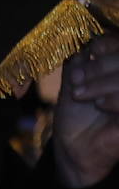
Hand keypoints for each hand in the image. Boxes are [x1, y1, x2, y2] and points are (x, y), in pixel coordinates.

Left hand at [54, 34, 118, 188]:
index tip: (91, 50)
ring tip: (80, 94)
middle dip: (101, 66)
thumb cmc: (77, 113)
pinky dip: (116, 98)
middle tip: (77, 79)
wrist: (74, 147)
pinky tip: (99, 103)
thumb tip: (85, 40)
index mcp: (118, 69)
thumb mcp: (75, 82)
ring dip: (103, 82)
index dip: (111, 43)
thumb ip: (81, 60)